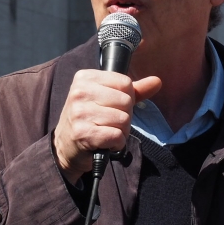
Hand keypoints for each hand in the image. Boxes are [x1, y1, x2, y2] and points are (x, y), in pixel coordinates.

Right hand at [52, 70, 161, 184]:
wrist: (66, 146)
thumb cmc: (90, 119)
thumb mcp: (108, 98)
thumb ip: (134, 90)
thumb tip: (157, 81)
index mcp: (85, 78)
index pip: (125, 83)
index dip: (127, 98)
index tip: (111, 106)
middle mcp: (79, 92)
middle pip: (126, 101)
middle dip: (124, 116)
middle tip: (108, 122)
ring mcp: (80, 113)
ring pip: (124, 119)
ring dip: (121, 131)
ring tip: (105, 132)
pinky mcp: (83, 133)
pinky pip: (117, 136)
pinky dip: (117, 143)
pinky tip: (105, 142)